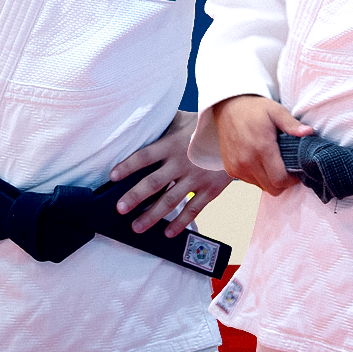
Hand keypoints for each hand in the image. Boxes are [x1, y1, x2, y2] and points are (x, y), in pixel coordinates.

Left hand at [108, 110, 231, 236]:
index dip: (127, 166)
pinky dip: (180, 222)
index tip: (112, 177)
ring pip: (170, 200)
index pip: (144, 156)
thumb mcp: (183, 119)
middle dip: (134, 197)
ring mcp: (195, 178)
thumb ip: (163, 123)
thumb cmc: (206, 126)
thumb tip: (143, 119)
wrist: (239, 135)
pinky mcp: (210, 190)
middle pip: (153, 183)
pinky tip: (168, 232)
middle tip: (119, 209)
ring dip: (152, 215)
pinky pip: (193, 209)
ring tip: (137, 227)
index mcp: (171, 144)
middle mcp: (180, 163)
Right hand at [214, 95, 311, 194]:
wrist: (227, 107)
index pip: (280, 180)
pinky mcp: (230, 169)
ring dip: (269, 180)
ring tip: (271, 163)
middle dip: (282, 182)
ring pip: (261, 187)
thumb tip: (309, 133)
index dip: (292, 180)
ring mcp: (237, 166)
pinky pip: (249, 182)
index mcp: (261, 148)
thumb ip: (292, 124)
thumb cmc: (255, 109)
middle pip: (272, 188)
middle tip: (285, 169)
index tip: (295, 171)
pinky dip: (257, 177)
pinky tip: (258, 162)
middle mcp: (247, 161)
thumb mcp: (276, 111)